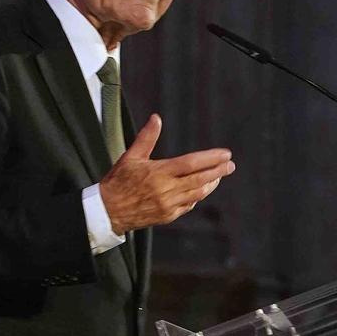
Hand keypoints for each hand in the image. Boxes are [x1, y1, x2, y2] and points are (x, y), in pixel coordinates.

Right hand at [97, 115, 234, 234]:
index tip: (225, 154)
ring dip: (210, 184)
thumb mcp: (130, 157)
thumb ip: (146, 138)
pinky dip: (197, 197)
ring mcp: (168, 205)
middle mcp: (166, 189)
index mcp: (159, 173)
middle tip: (230, 165)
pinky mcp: (167, 216)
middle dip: (218, 171)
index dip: (211, 158)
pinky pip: (188, 205)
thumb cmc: (117, 182)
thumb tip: (156, 118)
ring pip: (197, 194)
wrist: (105, 212)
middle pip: (200, 179)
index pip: (192, 163)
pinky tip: (202, 190)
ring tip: (219, 175)